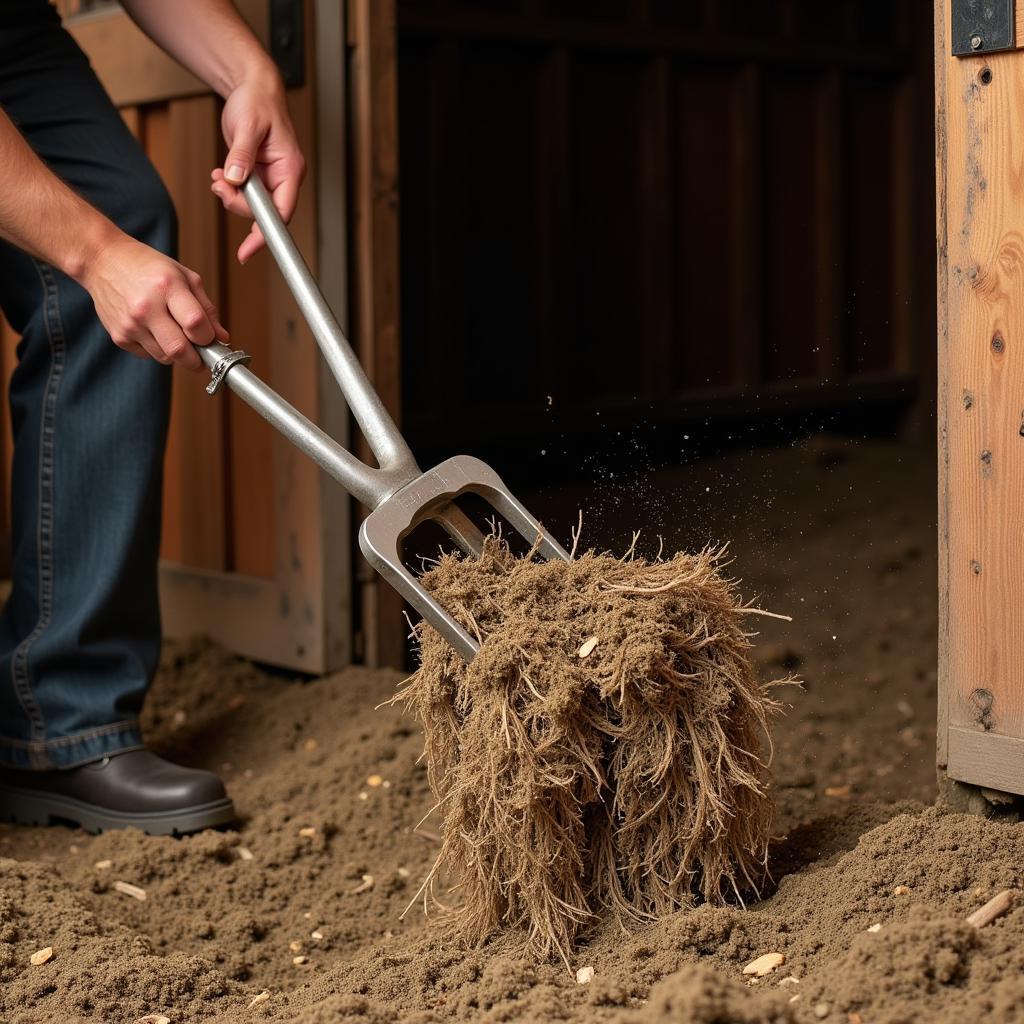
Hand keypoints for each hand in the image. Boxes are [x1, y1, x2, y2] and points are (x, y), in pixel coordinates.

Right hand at [80, 232, 227, 369]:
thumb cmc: (147, 266)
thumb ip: (206, 308)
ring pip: (166, 358)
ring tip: (175, 334)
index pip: (195, 325)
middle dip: (197, 360)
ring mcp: (130, 324)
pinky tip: (154, 330)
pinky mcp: (119, 336)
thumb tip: (222, 337)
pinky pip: (148, 355)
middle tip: (201, 355)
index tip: (210, 338)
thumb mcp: (184, 276)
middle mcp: (146, 307)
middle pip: (180, 351)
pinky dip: (157, 349)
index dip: (209, 338)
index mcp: (167, 286)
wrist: (102, 260)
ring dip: (177, 353)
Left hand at [211, 68, 305, 263]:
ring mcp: (272, 178)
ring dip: (230, 196)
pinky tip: (221, 175)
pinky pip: (245, 194)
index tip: (248, 251)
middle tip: (219, 186)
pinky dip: (230, 189)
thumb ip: (242, 155)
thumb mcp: (248, 125)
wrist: (252, 86)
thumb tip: (236, 180)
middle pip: (263, 212)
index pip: (281, 213)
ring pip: (251, 205)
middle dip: (237, 204)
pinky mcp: (258, 175)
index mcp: (290, 169)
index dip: (265, 234)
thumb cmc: (257, 101)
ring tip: (217, 177)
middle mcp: (284, 177)